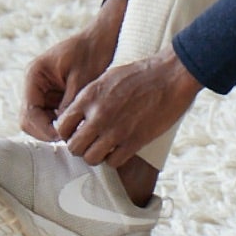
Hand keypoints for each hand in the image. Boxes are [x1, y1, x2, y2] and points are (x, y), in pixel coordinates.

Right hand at [19, 0, 124, 142]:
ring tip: (77, 132)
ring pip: (41, 121)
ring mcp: (43, 90)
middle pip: (31, 120)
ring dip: (56, 128)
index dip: (43, 130)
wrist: (105, 36)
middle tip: (71, 138)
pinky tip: (80, 125)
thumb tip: (62, 132)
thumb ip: (69, 104)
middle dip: (48, 131)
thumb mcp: (82, 78)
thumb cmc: (95, 51)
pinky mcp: (55, 95)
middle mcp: (34, 85)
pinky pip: (53, 115)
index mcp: (34, 75)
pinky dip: (64, 122)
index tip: (64, 136)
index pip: (29, 113)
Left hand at [52, 51, 202, 168]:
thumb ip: (90, 97)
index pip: (62, 126)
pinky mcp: (134, 140)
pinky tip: (122, 147)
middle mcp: (99, 115)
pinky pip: (113, 162)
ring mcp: (116, 130)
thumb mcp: (109, 77)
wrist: (173, 74)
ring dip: (97, 155)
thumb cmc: (143, 73)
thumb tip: (78, 116)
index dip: (68, 132)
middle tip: (92, 141)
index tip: (78, 131)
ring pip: (91, 158)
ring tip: (107, 146)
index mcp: (90, 96)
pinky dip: (115, 158)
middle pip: (74, 147)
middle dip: (81, 147)